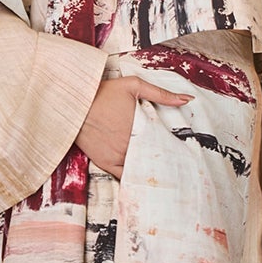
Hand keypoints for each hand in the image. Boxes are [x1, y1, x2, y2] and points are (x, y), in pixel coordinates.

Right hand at [75, 76, 193, 178]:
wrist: (73, 103)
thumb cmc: (102, 93)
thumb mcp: (133, 85)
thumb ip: (162, 94)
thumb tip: (188, 99)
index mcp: (141, 128)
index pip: (165, 143)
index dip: (175, 148)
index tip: (183, 151)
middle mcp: (130, 145)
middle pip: (154, 157)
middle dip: (164, 159)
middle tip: (177, 163)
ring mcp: (117, 156)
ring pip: (141, 168)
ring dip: (150, 169)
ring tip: (163, 172)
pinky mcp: (105, 163)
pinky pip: (124, 176)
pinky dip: (134, 176)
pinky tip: (142, 177)